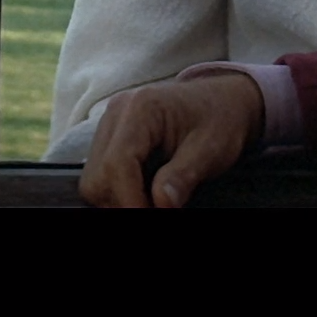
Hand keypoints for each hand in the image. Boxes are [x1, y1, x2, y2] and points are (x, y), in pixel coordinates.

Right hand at [79, 72, 265, 207]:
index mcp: (142, 108)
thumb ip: (183, 176)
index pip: (118, 163)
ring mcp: (110, 123)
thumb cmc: (219, 120)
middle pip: (98, 174)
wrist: (222, 102)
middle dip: (122, 202)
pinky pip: (101, 172)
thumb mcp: (211, 149)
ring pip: (94, 177)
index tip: (152, 214)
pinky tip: (145, 191)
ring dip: (119, 198)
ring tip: (152, 201)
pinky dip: (119, 190)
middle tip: (156, 209)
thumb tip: (161, 204)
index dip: (130, 200)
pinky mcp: (110, 136)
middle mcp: (117, 112)